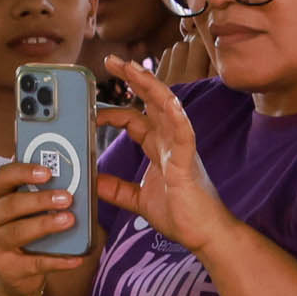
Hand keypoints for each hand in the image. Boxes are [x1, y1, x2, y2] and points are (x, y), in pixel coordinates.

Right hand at [0, 158, 88, 268]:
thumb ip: (33, 184)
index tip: (48, 172)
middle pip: (11, 205)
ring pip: (19, 232)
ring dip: (45, 225)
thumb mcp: (19, 202)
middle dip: (40, 200)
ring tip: (69, 220)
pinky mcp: (6, 268)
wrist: (7, 269)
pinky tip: (76, 258)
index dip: (24, 172)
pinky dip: (57, 261)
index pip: (1, 176)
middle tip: (67, 197)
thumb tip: (64, 164)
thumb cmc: (19, 224)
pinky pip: (34, 263)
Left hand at [95, 57, 230, 255]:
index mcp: (159, 149)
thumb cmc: (180, 215)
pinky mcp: (189, 162)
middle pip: (151, 102)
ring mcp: (181, 149)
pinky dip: (177, 117)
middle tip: (112, 60)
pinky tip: (170, 102)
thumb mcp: (138, 199)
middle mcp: (170, 142)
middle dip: (133, 79)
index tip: (92, 109)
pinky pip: (184, 135)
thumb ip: (116, 189)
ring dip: (150, 86)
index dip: (113, 111)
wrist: (204, 235)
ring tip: (133, 68)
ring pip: (167, 108)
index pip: (134, 120)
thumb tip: (92, 180)